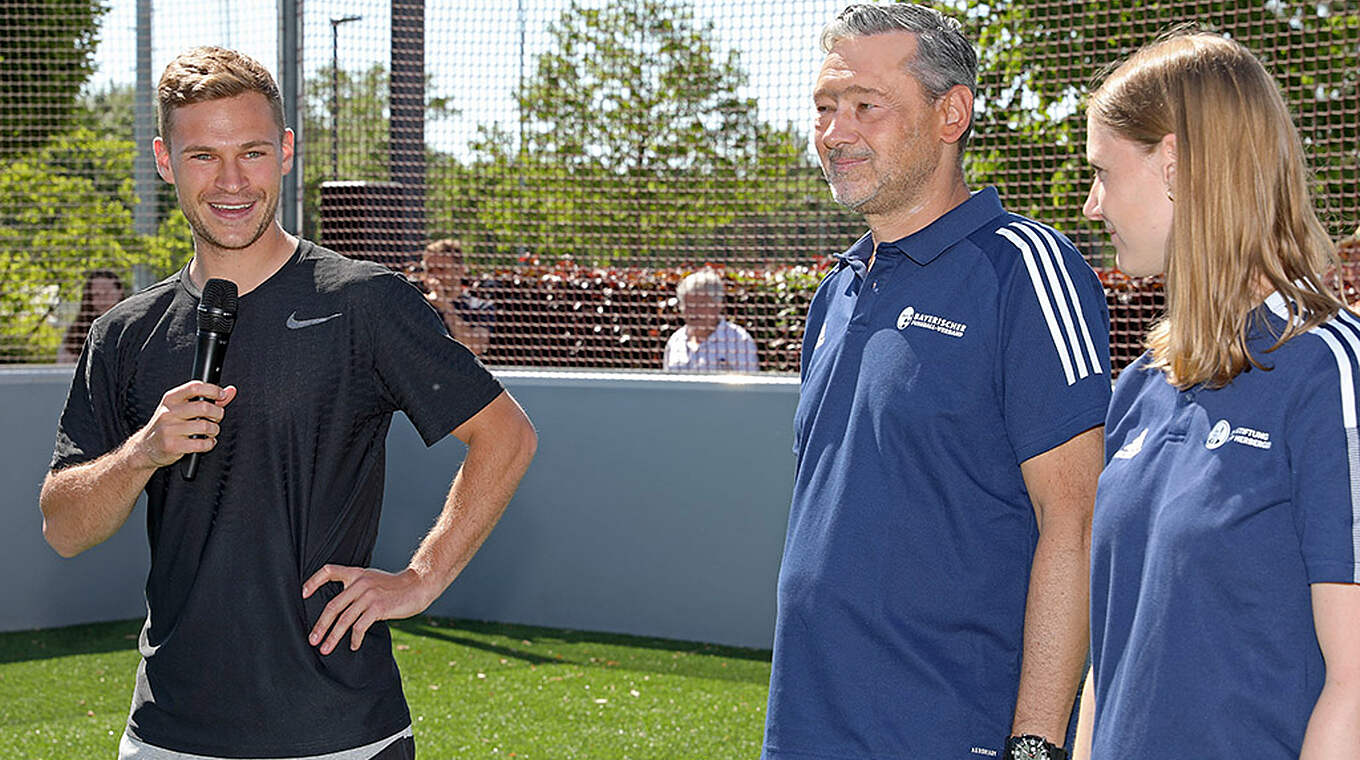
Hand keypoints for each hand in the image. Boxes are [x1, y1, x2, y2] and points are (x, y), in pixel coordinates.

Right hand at [132, 381, 236, 467]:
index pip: (195, 387)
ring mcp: (169, 430)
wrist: (146, 447)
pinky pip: (201, 444)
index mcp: (171, 399)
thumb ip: (208, 399)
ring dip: (214, 430)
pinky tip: (205, 442)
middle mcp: (168, 412)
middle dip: (217, 413)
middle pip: (203, 407)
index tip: (221, 395)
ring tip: (210, 431)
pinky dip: (209, 443)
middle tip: (216, 418)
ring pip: (205, 426)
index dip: (213, 390)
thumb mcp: (182, 407)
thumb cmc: (169, 425)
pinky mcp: (172, 446)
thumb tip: (230, 391)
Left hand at [301, 565, 438, 653]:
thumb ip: (358, 588)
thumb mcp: (374, 580)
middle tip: (312, 640)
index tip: (303, 594)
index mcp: (357, 574)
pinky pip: (360, 626)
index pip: (328, 570)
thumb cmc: (396, 587)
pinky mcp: (378, 607)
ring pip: (344, 619)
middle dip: (320, 625)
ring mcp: (369, 595)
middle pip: (332, 605)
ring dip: (333, 637)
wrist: (419, 585)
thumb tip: (341, 609)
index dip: (313, 581)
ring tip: (325, 649)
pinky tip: (353, 646)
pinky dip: (354, 639)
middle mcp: (360, 583)